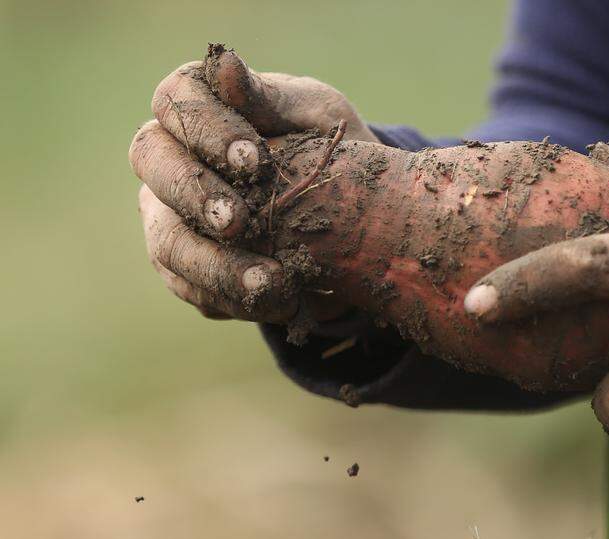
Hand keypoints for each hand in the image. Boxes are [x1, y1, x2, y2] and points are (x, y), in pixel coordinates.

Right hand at [129, 46, 377, 320]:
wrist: (354, 216)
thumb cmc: (326, 147)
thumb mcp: (314, 117)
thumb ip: (270, 97)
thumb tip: (227, 66)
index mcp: (195, 108)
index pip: (177, 103)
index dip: (208, 131)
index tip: (255, 160)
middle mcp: (169, 159)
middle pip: (154, 167)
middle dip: (196, 197)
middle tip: (239, 222)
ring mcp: (168, 217)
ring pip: (167, 241)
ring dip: (216, 266)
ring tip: (270, 282)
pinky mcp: (186, 270)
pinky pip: (194, 289)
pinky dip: (235, 299)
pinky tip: (279, 301)